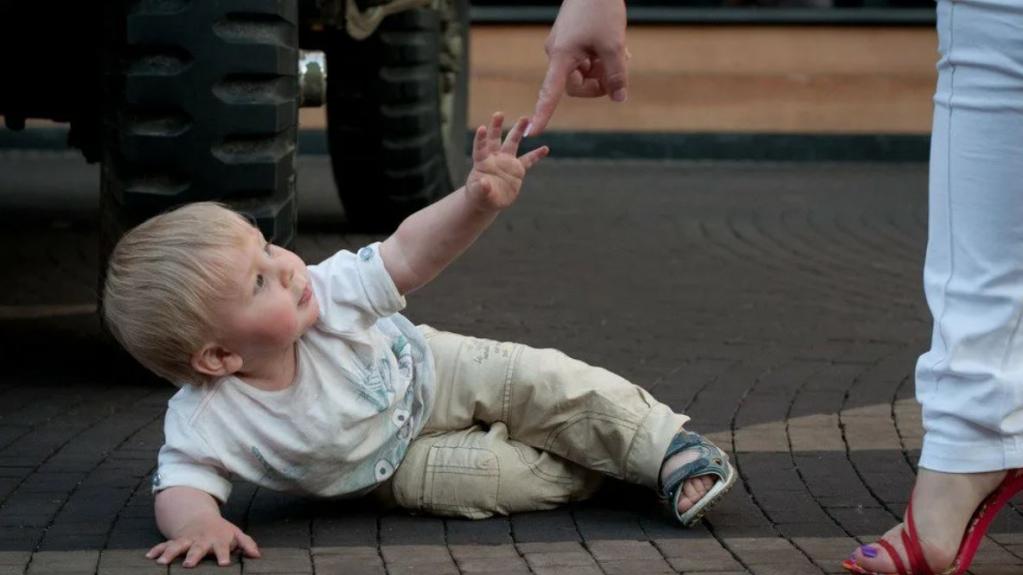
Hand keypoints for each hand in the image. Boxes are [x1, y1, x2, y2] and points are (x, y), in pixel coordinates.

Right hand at [145, 515, 259, 567]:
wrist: (200, 519)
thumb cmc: (221, 531)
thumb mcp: (235, 534)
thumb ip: (246, 544)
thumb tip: (257, 555)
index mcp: (217, 539)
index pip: (222, 547)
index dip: (224, 554)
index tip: (224, 563)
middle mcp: (200, 540)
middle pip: (197, 548)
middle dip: (193, 555)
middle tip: (190, 564)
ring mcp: (186, 540)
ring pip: (177, 546)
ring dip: (170, 553)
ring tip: (162, 563)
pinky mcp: (175, 541)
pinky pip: (163, 545)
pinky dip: (156, 550)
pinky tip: (149, 557)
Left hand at [466, 113, 548, 211]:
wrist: (489, 200)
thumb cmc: (480, 196)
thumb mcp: (478, 194)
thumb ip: (481, 189)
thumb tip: (484, 184)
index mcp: (482, 162)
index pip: (481, 148)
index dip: (481, 139)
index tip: (482, 128)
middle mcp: (494, 158)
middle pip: (495, 139)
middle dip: (496, 126)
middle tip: (499, 113)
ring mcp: (507, 161)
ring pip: (512, 143)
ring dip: (518, 131)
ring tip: (525, 118)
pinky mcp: (517, 169)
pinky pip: (529, 160)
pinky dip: (537, 154)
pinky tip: (545, 148)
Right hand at [528, 0, 627, 135]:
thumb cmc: (601, 10)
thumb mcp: (614, 46)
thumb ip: (617, 75)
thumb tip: (619, 99)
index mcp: (561, 57)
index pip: (549, 93)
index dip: (543, 114)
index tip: (534, 132)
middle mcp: (558, 54)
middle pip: (576, 85)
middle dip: (599, 83)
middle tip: (621, 73)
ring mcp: (564, 46)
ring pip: (584, 72)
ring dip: (604, 70)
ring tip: (623, 54)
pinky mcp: (572, 39)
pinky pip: (585, 59)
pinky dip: (601, 59)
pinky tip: (617, 47)